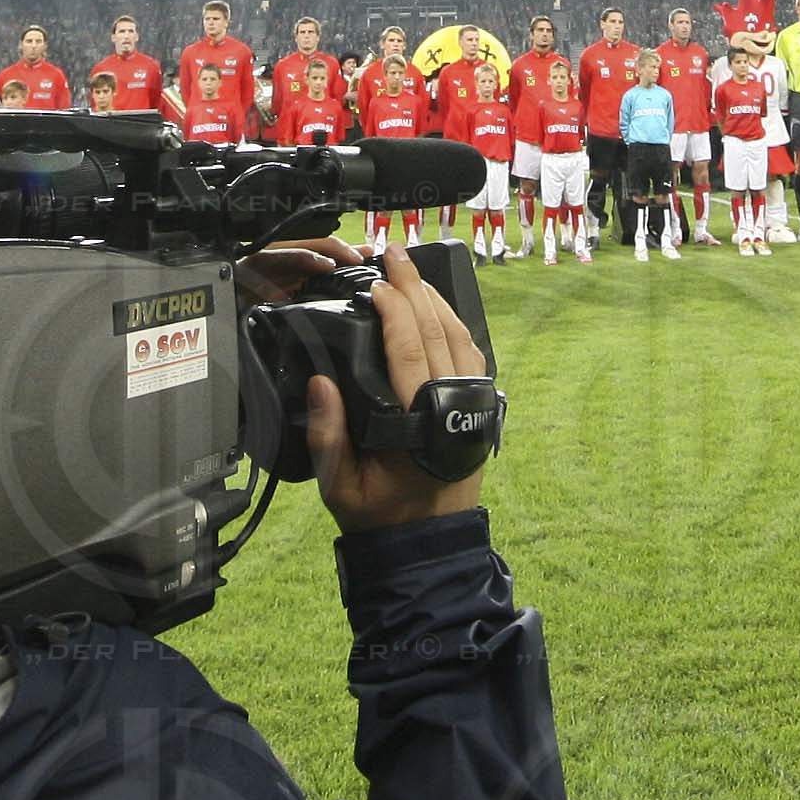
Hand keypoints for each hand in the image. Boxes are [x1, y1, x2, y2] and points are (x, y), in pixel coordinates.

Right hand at [303, 243, 487, 532]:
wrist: (429, 546)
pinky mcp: (478, 409)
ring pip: (460, 338)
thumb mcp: (339, 486)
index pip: (409, 349)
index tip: (374, 284)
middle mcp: (452, 407)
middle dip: (414, 287)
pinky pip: (471, 355)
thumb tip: (321, 380)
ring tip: (411, 272)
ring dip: (436, 300)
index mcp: (419, 424)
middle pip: (437, 332)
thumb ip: (328, 434)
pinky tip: (436, 309)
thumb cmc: (380, 517)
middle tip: (393, 254)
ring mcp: (472, 406)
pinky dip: (454, 324)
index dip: (393, 310)